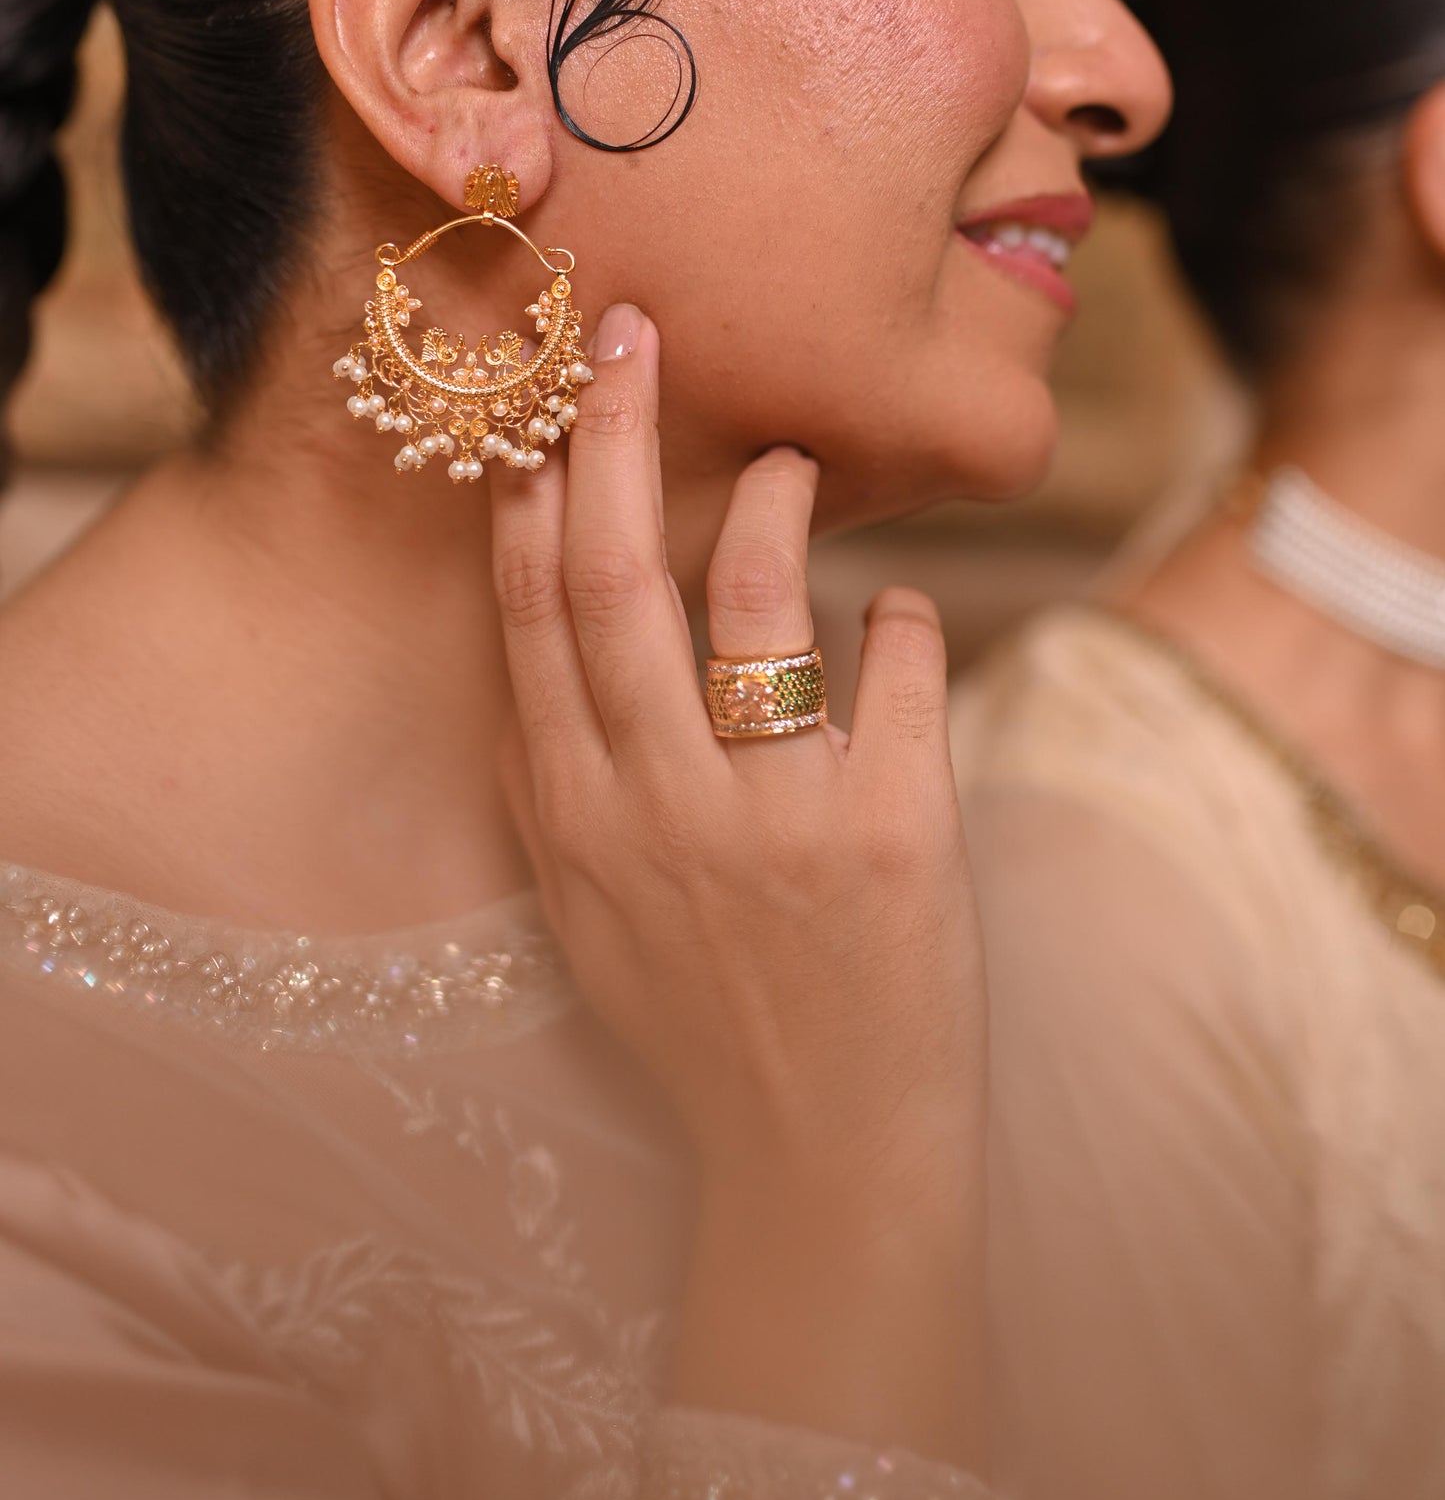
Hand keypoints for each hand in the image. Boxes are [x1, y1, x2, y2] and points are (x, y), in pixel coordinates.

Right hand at [489, 304, 986, 1458]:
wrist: (822, 1165)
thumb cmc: (705, 1034)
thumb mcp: (591, 925)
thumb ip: (559, 796)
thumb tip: (544, 660)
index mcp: (576, 826)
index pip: (532, 626)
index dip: (530, 504)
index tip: (539, 415)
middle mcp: (659, 810)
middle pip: (613, 579)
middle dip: (613, 437)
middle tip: (631, 334)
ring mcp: (775, 821)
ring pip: (751, 599)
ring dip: (767, 502)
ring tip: (789, 461)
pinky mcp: (894, 836)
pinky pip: (894, 667)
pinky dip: (897, 617)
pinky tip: (894, 608)